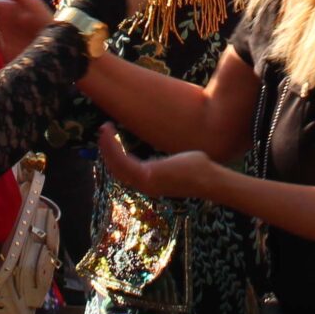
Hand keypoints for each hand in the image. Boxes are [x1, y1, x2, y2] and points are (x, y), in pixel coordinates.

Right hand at [99, 124, 217, 199]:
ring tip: (104, 128)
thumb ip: (166, 158)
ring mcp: (143, 183)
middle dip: (107, 148)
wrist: (211, 178)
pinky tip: (110, 133)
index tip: (111, 137)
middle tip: (103, 129)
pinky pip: (122, 161)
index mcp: (149, 181)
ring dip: (107, 146)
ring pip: (116, 164)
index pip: (124, 169)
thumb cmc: (199, 169)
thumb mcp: (176, 161)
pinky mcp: (145, 176)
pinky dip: (113, 146)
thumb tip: (166, 150)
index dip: (115, 154)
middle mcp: (143, 185)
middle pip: (116, 168)